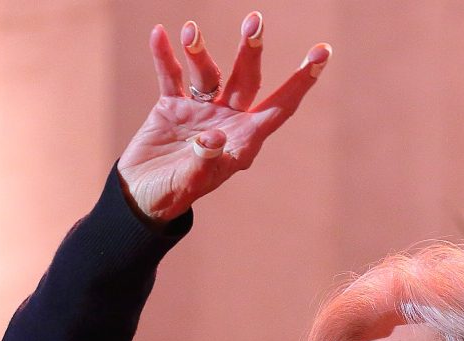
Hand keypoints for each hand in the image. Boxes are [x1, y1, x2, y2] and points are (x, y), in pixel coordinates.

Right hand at [118, 12, 331, 222]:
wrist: (140, 196)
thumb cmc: (171, 195)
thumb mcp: (188, 183)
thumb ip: (202, 161)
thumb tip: (215, 137)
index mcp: (242, 142)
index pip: (279, 107)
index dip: (301, 81)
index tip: (323, 51)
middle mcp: (227, 121)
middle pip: (247, 80)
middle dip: (251, 50)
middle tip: (254, 21)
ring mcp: (200, 110)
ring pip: (208, 72)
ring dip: (199, 51)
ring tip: (191, 33)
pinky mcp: (172, 105)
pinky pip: (172, 75)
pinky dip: (165, 56)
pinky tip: (159, 34)